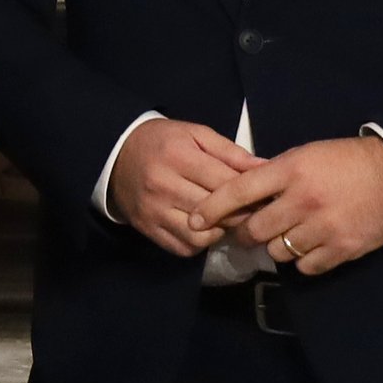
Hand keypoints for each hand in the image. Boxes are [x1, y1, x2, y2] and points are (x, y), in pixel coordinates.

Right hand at [108, 117, 262, 259]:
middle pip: (216, 212)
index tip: (264, 197)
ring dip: (219, 232)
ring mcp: (154, 210)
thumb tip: (266, 167)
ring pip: (201, 236)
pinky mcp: (148, 229)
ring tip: (225, 222)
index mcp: (178, 156)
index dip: (251, 193)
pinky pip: (184, 248)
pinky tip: (204, 230)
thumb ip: (230, 151)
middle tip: (252, 213)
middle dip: (240, 215)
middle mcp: (163, 184)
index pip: (225, 183)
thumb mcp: (195, 135)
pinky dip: (199, 244)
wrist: (116, 156)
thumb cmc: (163, 142)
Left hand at [193, 135, 382, 278]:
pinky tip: (308, 246)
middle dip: (245, 233)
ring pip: (278, 251)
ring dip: (276, 246)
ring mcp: (323, 227)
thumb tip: (241, 193)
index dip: (212, 208)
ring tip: (286, 235)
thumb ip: (273, 175)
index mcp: (290, 171)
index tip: (194, 220)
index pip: (239, 191)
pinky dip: (302, 260)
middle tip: (247, 231)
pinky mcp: (342, 249)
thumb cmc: (342, 161)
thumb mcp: (303, 156)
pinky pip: (305, 266)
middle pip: (255, 229)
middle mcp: (303, 200)